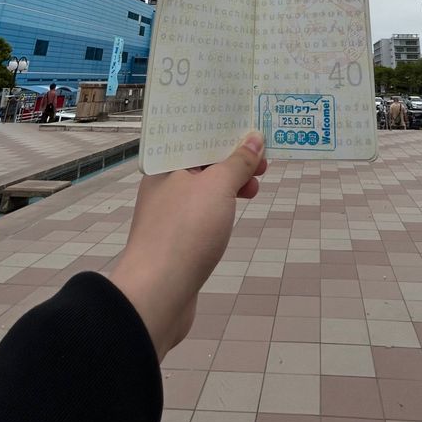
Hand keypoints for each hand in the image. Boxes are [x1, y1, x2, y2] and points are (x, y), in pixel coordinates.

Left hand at [110, 133, 266, 360]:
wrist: (157, 295)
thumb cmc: (185, 231)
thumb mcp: (217, 188)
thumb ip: (238, 162)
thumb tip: (254, 138)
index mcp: (165, 165)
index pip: (195, 135)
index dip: (224, 129)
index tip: (251, 127)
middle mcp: (164, 184)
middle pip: (202, 161)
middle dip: (234, 158)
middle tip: (264, 161)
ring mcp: (170, 213)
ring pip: (205, 188)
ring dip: (232, 183)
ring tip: (257, 186)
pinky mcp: (178, 238)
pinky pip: (204, 211)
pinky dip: (223, 206)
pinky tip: (238, 209)